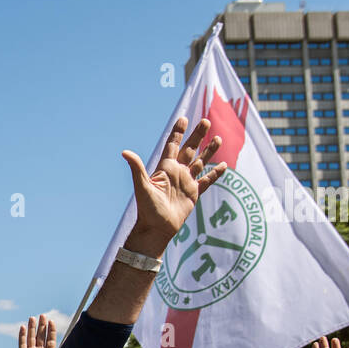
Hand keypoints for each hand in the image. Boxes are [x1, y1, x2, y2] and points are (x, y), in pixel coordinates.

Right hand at [16, 315, 56, 347]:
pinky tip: (23, 327)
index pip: (50, 339)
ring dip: (32, 327)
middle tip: (43, 315)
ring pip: (31, 337)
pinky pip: (22, 343)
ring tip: (32, 318)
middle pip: (41, 336)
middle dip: (42, 325)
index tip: (51, 321)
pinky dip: (22, 335)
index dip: (51, 330)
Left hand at [122, 117, 226, 243]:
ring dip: (209, 151)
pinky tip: (224, 165)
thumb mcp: (142, 186)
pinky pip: (207, 181)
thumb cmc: (147, 209)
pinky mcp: (194, 194)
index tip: (183, 118)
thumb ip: (137, 168)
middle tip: (206, 121)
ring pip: (200, 162)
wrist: (156, 229)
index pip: (172, 145)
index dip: (178, 132)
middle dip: (197, 136)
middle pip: (190, 149)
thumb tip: (124, 152)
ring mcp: (186, 182)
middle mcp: (176, 172)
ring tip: (219, 138)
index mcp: (165, 168)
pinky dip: (215, 173)